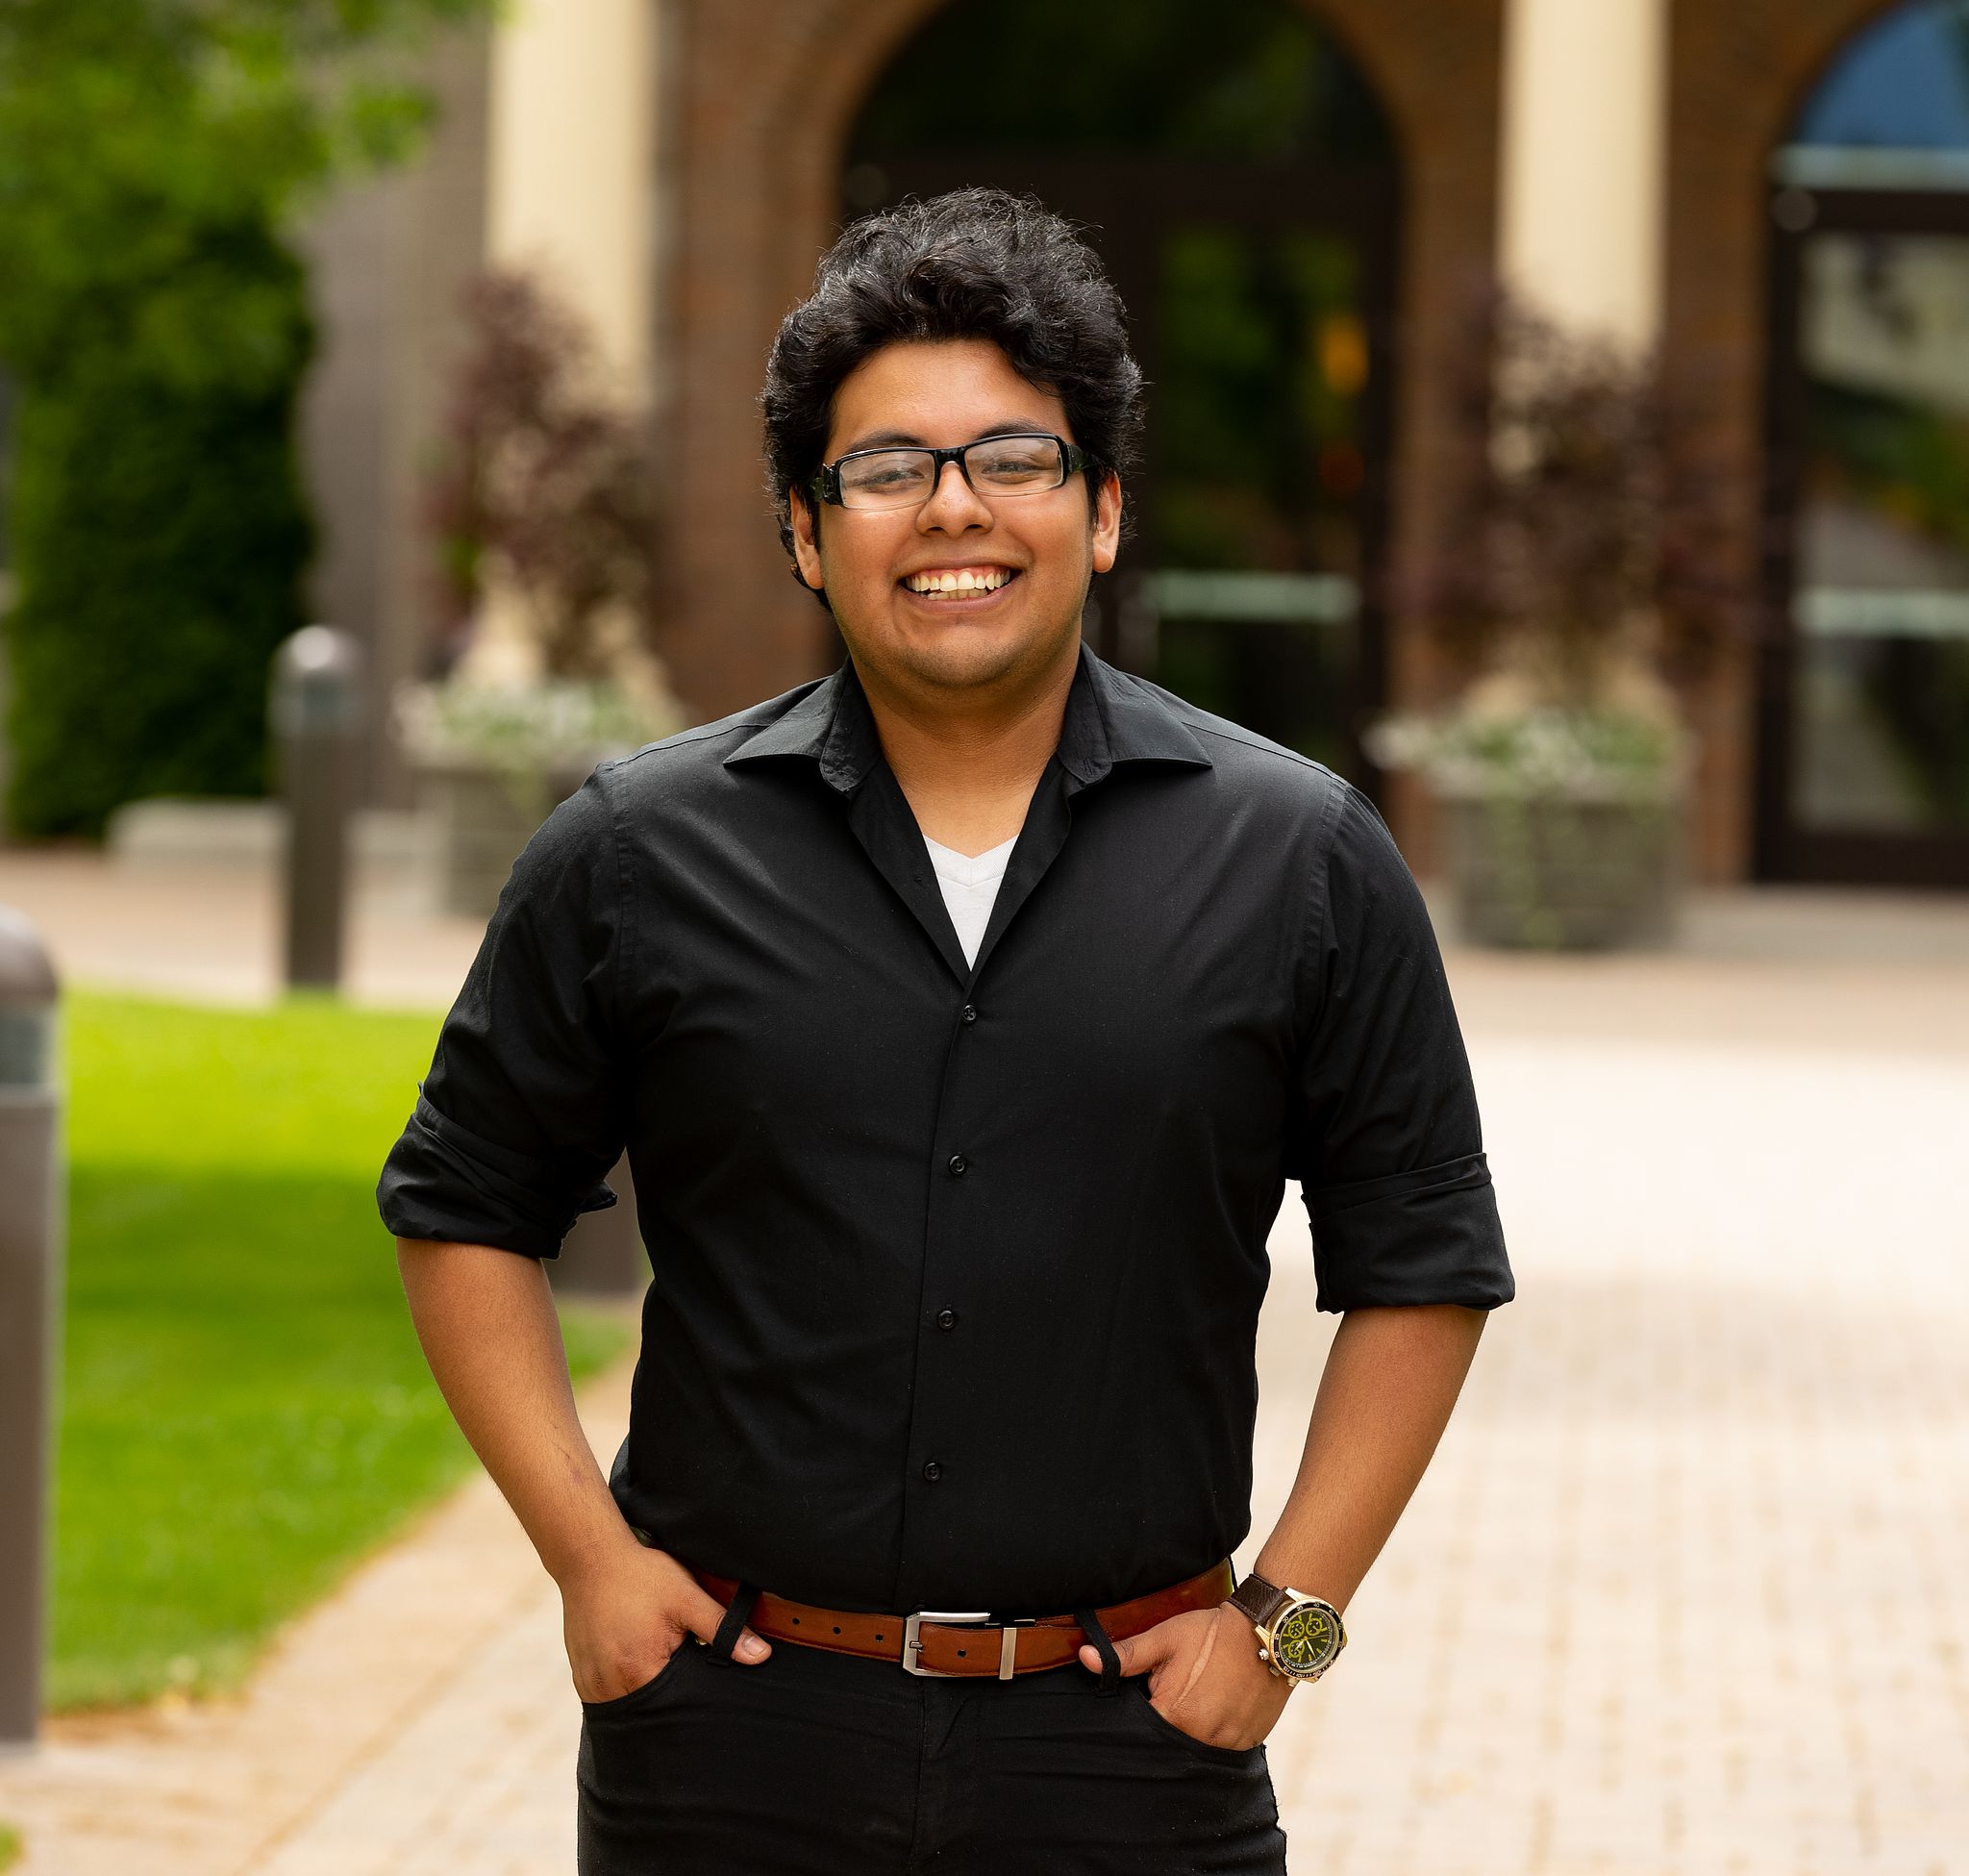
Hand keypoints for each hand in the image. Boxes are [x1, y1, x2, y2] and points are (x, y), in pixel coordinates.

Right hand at [558, 1533, 771, 1702]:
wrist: (589, 1558)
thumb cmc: (639, 1576)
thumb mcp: (686, 1597)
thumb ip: (722, 1628)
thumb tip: (761, 1655)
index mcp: (639, 1671)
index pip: (678, 1707)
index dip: (695, 1697)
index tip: (702, 1679)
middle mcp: (610, 1687)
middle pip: (652, 1710)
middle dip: (671, 1698)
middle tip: (680, 1665)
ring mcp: (591, 1684)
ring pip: (629, 1706)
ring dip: (646, 1693)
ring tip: (655, 1661)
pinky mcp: (581, 1676)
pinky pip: (607, 1696)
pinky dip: (624, 1687)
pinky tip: (633, 1661)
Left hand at [1076, 1604, 1294, 1749]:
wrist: (1267, 1632)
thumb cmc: (1211, 1633)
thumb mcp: (1165, 1638)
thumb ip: (1125, 1655)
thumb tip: (1085, 1658)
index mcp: (1174, 1716)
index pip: (1142, 1731)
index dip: (1141, 1713)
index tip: (1148, 1694)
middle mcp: (1200, 1738)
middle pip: (1169, 1741)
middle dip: (1167, 1721)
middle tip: (1178, 1691)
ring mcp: (1227, 1744)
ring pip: (1196, 1747)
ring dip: (1192, 1728)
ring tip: (1199, 1697)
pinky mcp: (1249, 1742)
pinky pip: (1223, 1748)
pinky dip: (1216, 1732)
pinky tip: (1219, 1705)